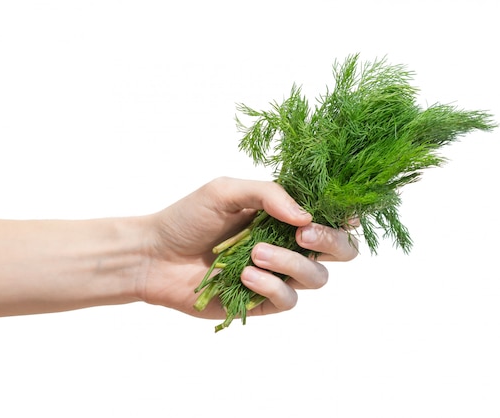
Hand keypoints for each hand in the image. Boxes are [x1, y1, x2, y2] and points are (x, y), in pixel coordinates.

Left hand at [138, 177, 357, 319]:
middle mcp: (288, 245)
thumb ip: (268, 195)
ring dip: (291, 264)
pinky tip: (245, 275)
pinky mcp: (262, 302)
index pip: (331, 216)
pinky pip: (287, 299)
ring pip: (316, 278)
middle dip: (332, 243)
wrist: (154, 255)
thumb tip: (306, 217)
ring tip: (256, 254)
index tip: (343, 214)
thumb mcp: (224, 191)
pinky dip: (271, 287)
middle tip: (304, 236)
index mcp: (284, 215)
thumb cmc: (187, 218)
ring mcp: (277, 275)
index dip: (345, 216)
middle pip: (340, 251)